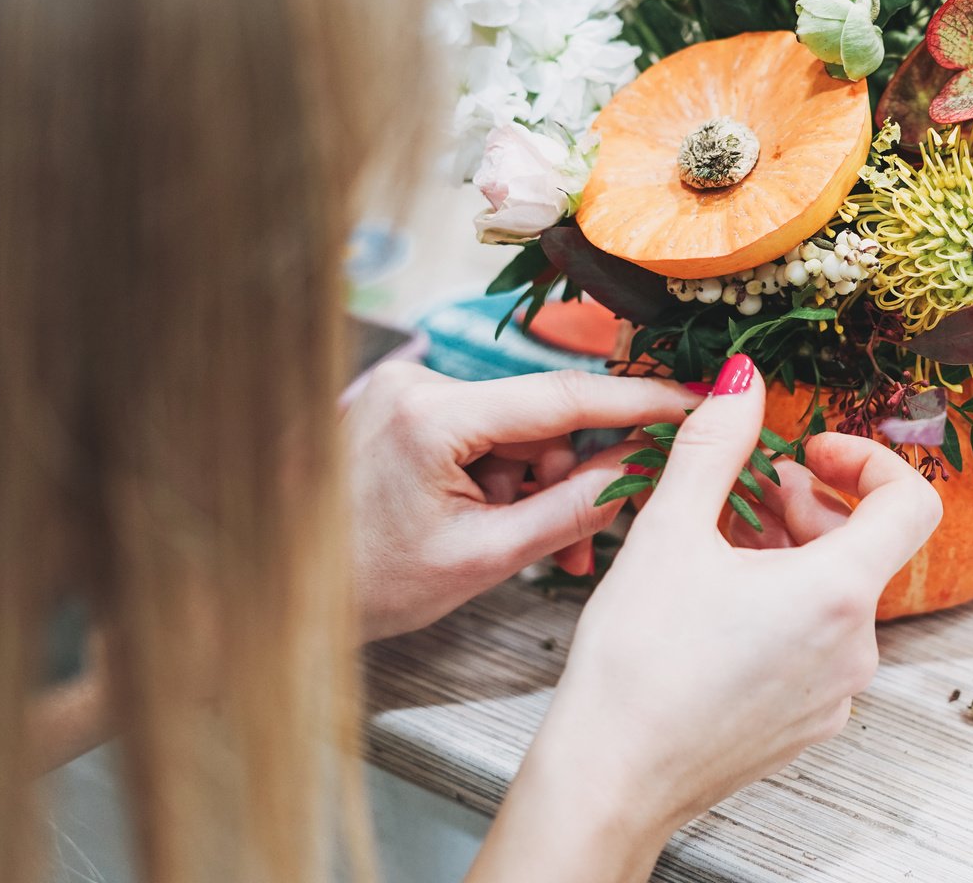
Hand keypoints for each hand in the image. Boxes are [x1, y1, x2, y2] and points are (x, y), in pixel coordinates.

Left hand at [345, 362, 697, 640]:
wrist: (279, 590)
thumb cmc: (366, 583)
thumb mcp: (484, 558)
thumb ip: (572, 508)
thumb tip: (641, 469)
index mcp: (432, 416)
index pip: (561, 395)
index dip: (637, 400)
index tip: (692, 401)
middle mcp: (419, 382)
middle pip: (541, 417)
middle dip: (571, 476)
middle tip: (585, 544)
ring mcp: (409, 388)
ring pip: (518, 429)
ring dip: (538, 485)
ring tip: (527, 548)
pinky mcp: (407, 403)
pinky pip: (487, 432)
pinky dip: (506, 477)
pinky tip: (500, 522)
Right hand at [467, 354, 941, 882]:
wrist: (609, 779)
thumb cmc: (637, 664)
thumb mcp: (669, 530)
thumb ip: (715, 444)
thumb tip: (745, 379)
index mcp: (838, 593)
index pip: (911, 503)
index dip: (867, 460)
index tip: (810, 453)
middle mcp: (856, 648)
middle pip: (866, 548)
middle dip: (811, 504)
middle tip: (748, 492)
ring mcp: (836, 693)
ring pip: (836, 597)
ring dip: (791, 555)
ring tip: (721, 544)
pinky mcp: (807, 724)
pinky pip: (817, 644)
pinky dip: (783, 607)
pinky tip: (718, 604)